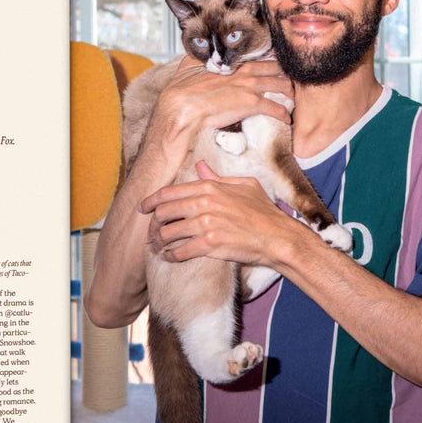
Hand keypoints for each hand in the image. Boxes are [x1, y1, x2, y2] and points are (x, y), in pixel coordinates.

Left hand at [140, 160, 303, 267]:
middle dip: (152, 225)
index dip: (151, 201)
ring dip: (158, 242)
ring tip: (157, 247)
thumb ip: (218, 177)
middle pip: (163, 213)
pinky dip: (170, 256)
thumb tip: (200, 166)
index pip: (169, 192)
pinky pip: (179, 251)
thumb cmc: (264, 211)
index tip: (143, 208)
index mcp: (209, 187)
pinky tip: (169, 257)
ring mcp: (205, 224)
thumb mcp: (244, 185)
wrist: (278, 237)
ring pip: (167, 233)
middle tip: (150, 233)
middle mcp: (203, 204)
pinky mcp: (209, 245)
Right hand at [152, 57, 293, 141]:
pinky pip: (277, 108)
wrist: (183, 108)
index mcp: (233, 62)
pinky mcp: (252, 104)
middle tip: (290, 83)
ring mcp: (251, 87)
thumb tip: (196, 55)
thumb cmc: (183, 90)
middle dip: (286, 76)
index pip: (261, 57)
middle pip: (277, 69)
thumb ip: (198, 59)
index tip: (276, 68)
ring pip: (282, 86)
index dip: (272, 63)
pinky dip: (284, 114)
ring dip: (290, 94)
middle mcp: (246, 71)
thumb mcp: (188, 66)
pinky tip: (287, 119)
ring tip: (292, 100)